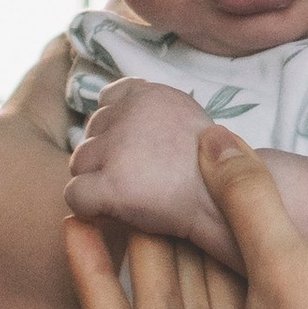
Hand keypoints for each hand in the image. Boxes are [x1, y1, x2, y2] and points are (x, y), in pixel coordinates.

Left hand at [63, 133, 307, 308]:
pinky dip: (234, 283)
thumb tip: (214, 139)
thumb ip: (244, 199)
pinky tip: (233, 232)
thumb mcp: (289, 270)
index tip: (75, 220)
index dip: (92, 269)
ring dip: (196, 263)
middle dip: (151, 256)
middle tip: (135, 192)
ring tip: (180, 198)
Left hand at [67, 81, 234, 257]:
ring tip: (134, 197)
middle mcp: (131, 112)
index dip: (116, 130)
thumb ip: (152, 114)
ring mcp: (119, 148)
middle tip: (141, 181)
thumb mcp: (187, 120)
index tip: (139, 153)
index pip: (107, 102)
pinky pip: (75, 196)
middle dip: (107, 159)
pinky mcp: (112, 184)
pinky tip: (120, 214)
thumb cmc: (215, 173)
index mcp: (150, 93)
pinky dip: (92, 209)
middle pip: (91, 134)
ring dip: (98, 182)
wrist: (232, 206)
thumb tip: (111, 117)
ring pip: (79, 163)